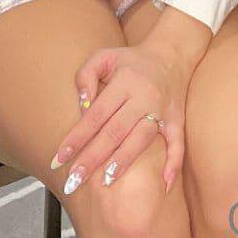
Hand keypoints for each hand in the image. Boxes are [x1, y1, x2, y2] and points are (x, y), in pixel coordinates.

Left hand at [49, 37, 193, 194]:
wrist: (171, 54)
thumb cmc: (131, 60)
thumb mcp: (104, 56)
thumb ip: (86, 75)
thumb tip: (81, 105)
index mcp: (124, 81)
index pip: (96, 114)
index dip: (77, 137)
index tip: (60, 158)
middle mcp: (144, 96)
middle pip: (115, 131)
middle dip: (93, 157)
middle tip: (74, 179)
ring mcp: (162, 110)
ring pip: (142, 138)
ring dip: (124, 160)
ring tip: (106, 181)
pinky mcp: (177, 120)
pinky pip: (178, 143)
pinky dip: (173, 163)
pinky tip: (165, 184)